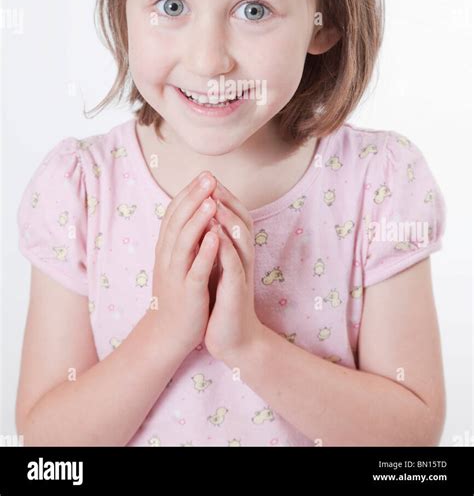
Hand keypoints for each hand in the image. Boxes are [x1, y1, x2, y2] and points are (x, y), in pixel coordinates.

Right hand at [151, 171, 219, 355]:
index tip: (203, 175)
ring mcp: (176, 274)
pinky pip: (196, 269)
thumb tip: (192, 211)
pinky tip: (216, 236)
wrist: (168, 334)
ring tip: (211, 200)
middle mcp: (167, 257)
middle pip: (178, 221)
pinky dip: (205, 251)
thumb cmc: (178, 294)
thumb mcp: (177, 261)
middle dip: (194, 198)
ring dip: (197, 219)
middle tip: (208, 177)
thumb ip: (182, 238)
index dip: (188, 193)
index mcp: (166, 248)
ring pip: (184, 242)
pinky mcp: (188, 292)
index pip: (174, 214)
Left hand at [203, 181, 263, 363]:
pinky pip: (234, 263)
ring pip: (240, 238)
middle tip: (211, 180)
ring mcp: (242, 272)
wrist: (233, 338)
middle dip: (226, 199)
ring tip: (214, 200)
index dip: (222, 195)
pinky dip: (225, 246)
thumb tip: (204, 219)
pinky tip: (214, 233)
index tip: (206, 177)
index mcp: (236, 251)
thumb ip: (214, 244)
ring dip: (227, 218)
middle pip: (241, 220)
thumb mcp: (217, 267)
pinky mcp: (238, 289)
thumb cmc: (222, 301)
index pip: (234, 215)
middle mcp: (243, 257)